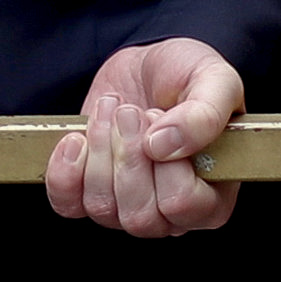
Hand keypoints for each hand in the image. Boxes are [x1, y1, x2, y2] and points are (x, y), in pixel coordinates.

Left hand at [46, 38, 243, 237]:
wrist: (147, 66)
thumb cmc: (189, 76)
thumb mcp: (215, 80)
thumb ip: (206, 114)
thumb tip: (163, 146)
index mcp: (212, 194)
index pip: (183, 205)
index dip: (167, 164)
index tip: (161, 118)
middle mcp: (170, 213)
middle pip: (140, 216)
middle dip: (128, 155)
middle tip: (131, 111)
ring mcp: (127, 208)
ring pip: (103, 208)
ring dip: (100, 151)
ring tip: (112, 110)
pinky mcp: (89, 195)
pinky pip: (68, 204)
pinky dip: (65, 171)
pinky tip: (76, 137)